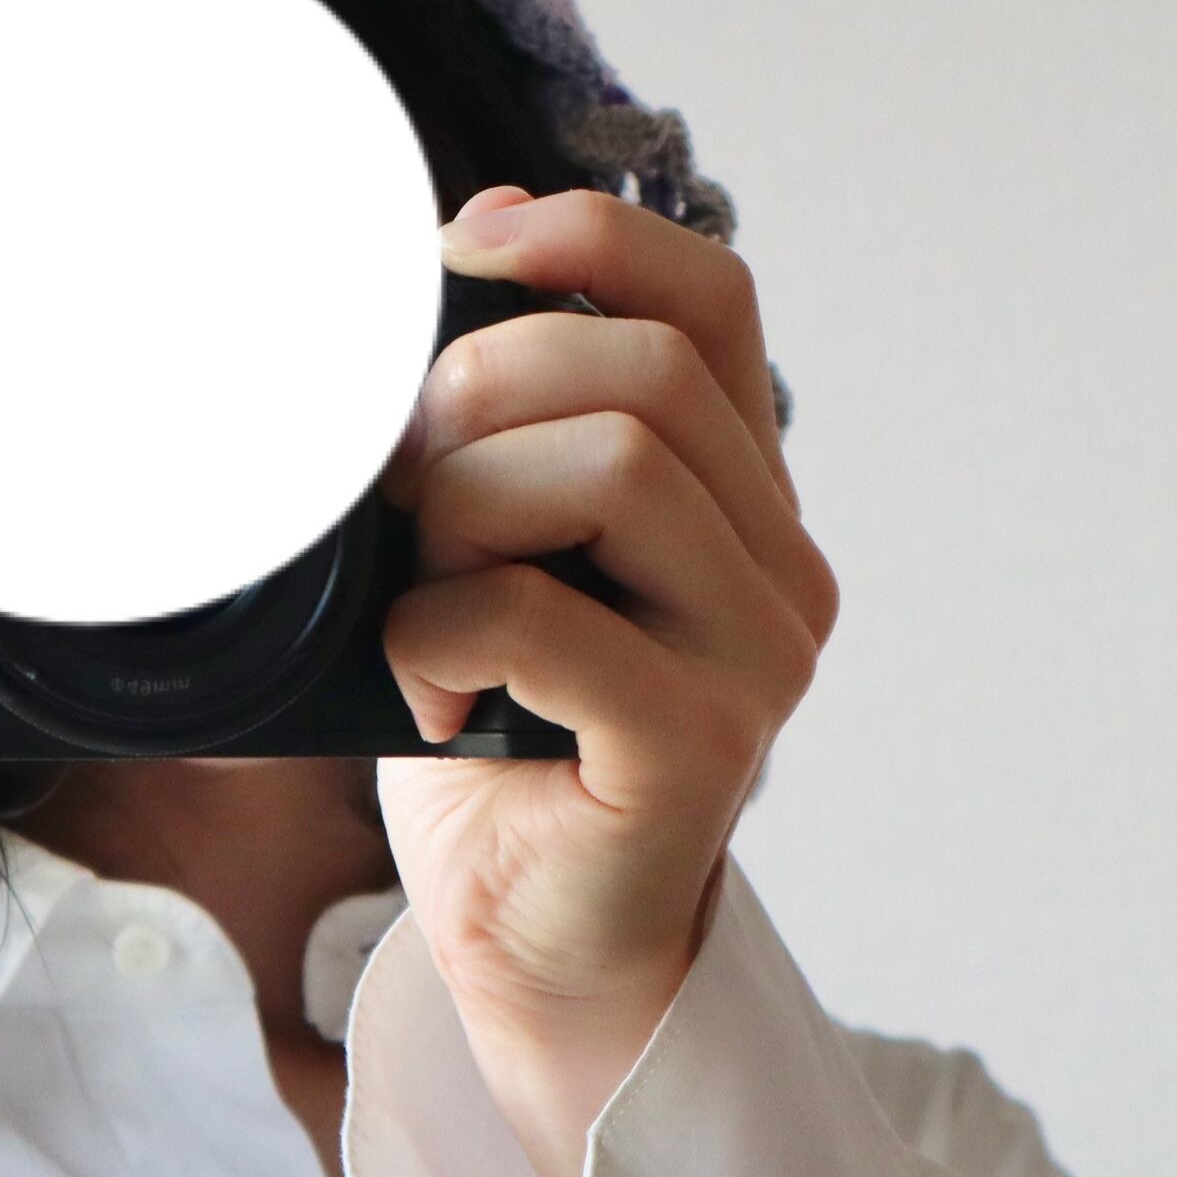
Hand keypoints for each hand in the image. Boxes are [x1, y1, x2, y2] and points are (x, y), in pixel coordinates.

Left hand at [373, 184, 839, 1176]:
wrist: (528, 939)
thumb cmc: (497, 736)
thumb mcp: (491, 550)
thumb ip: (497, 441)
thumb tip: (419, 297)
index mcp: (730, 490)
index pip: (709, 299)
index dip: (588, 237)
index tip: (462, 247)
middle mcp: (772, 559)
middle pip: (641, 372)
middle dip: (481, 392)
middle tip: (404, 488)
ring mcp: (753, 653)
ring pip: (612, 466)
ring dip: (464, 512)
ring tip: (426, 595)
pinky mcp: (698, 744)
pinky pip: (543, 617)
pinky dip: (442, 634)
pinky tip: (431, 694)